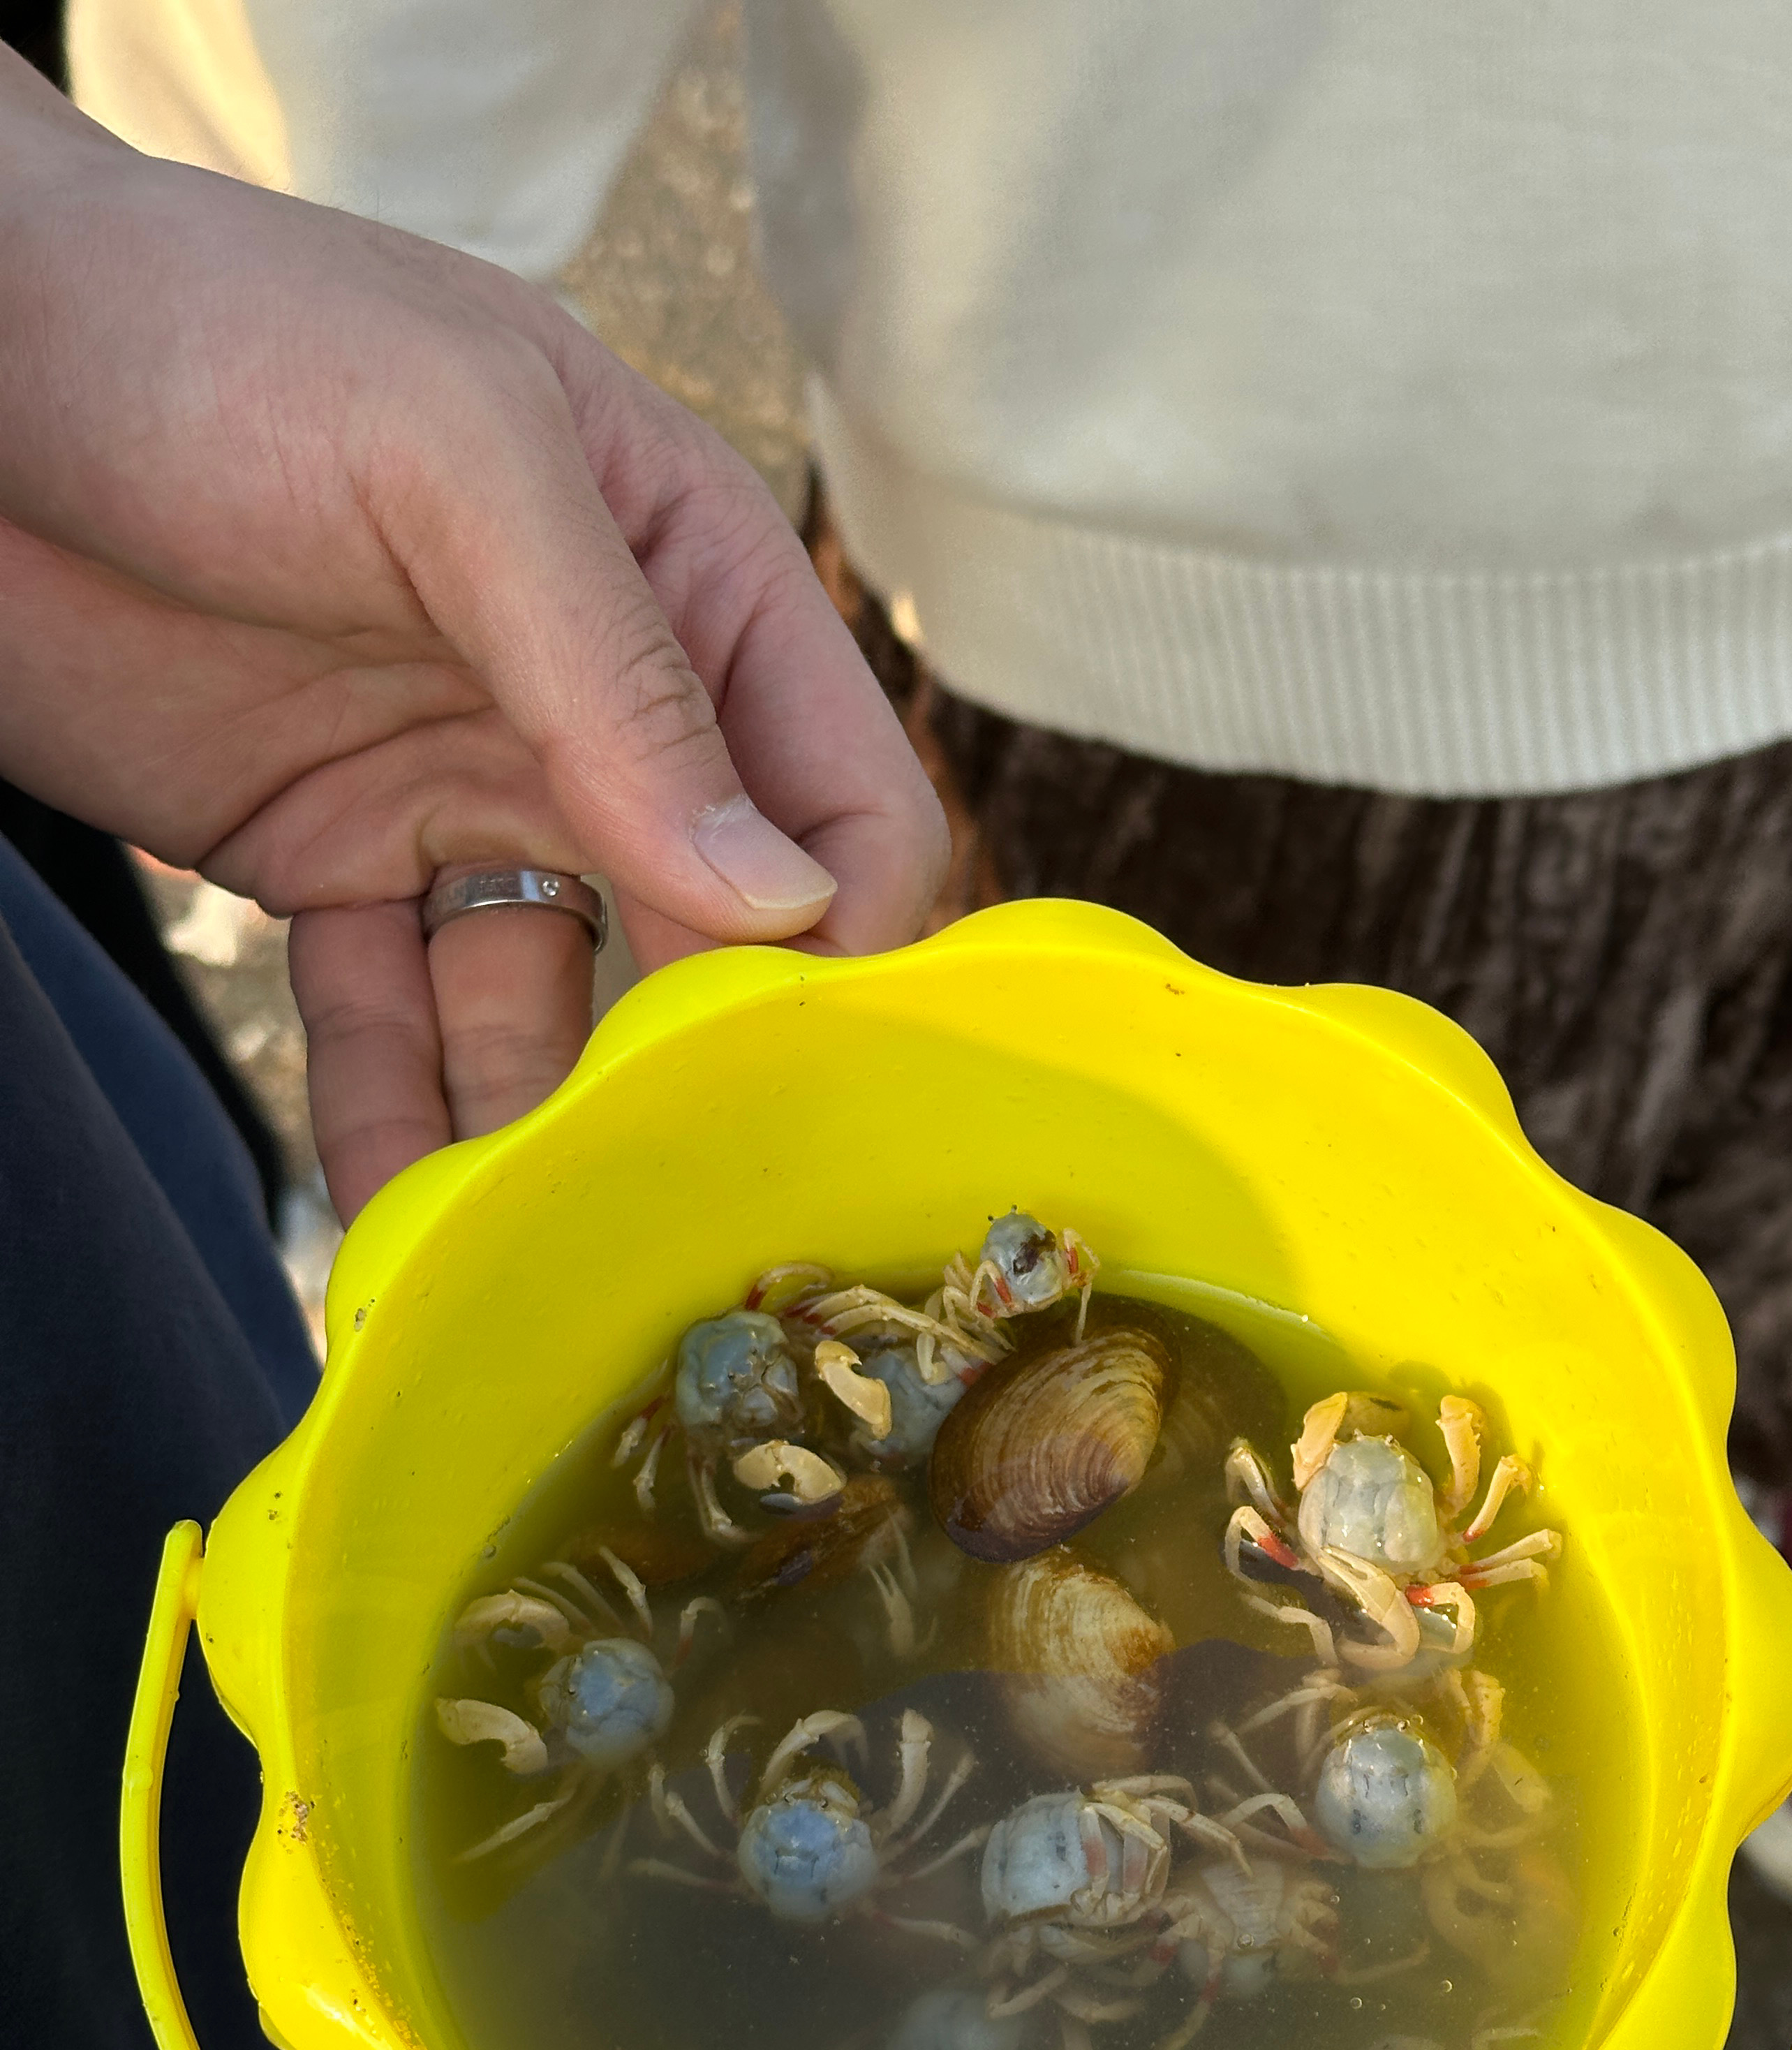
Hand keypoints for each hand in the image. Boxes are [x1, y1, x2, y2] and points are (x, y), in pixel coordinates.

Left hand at [0, 51, 946, 1217]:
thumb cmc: (213, 332)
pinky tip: (408, 1220)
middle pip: (714, 942)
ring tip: (535, 1246)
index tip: (812, 1079)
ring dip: (545, 1127)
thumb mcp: (457, 463)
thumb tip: (783, 899)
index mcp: (693, 583)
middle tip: (676, 1211)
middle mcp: (605, 712)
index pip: (845, 800)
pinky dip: (400, 1124)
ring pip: (552, 1012)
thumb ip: (625, 680)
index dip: (850, 945)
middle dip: (700, 1074)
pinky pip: (392, 1025)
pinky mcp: (331, 863)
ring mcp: (467, 794)